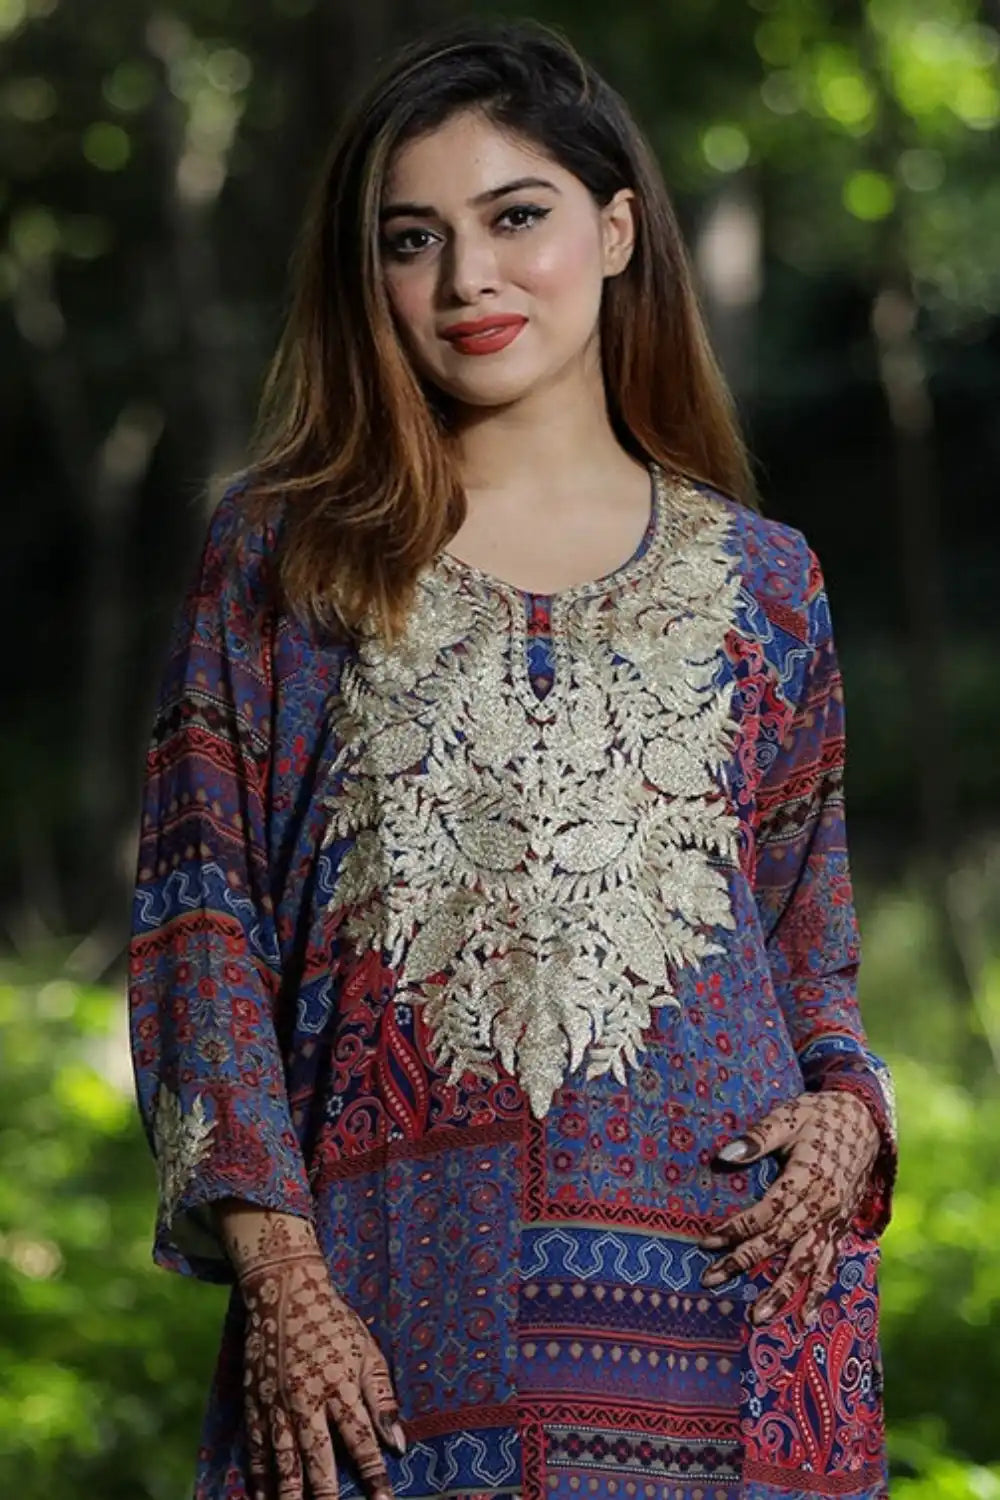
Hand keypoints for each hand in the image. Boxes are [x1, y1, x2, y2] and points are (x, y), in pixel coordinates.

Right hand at [219, 1205, 403, 1499]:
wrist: (283, 1291)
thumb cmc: (334, 1321)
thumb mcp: (367, 1351)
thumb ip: (382, 1398)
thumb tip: (399, 1443)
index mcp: (340, 1386)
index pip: (361, 1442)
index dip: (373, 1476)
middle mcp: (307, 1400)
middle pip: (317, 1461)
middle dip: (326, 1497)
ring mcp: (277, 1403)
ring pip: (283, 1462)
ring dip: (291, 1495)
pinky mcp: (255, 1401)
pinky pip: (257, 1447)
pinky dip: (260, 1476)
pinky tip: (263, 1497)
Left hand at [697, 1091, 879, 1325]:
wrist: (864, 1121)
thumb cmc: (819, 1116)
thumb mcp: (787, 1116)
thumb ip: (757, 1138)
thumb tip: (724, 1156)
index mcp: (806, 1179)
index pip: (766, 1213)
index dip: (736, 1228)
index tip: (707, 1241)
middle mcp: (823, 1206)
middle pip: (780, 1242)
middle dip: (744, 1262)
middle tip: (712, 1279)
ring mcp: (834, 1221)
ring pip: (807, 1263)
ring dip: (783, 1292)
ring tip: (759, 1318)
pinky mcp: (841, 1228)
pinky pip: (829, 1264)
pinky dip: (818, 1291)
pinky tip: (806, 1317)